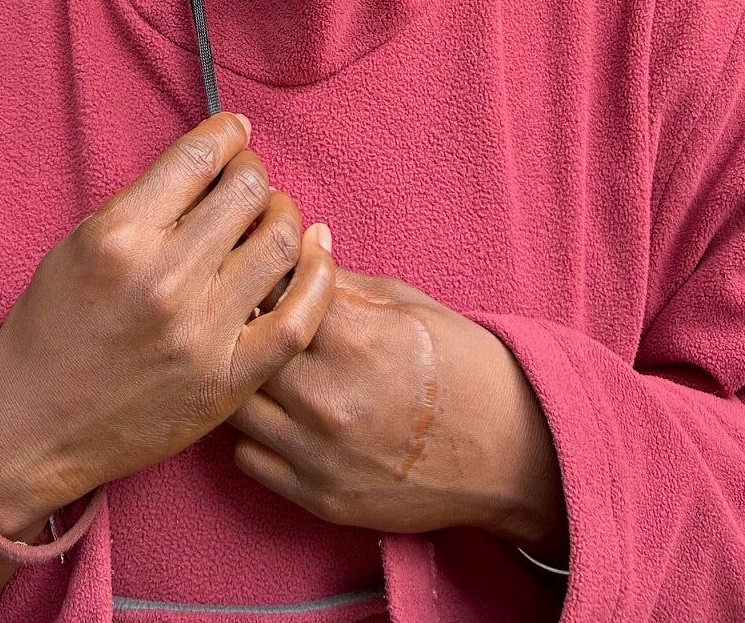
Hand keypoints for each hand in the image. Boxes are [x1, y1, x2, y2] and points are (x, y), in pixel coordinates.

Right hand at [0, 112, 334, 535]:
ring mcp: (201, 333)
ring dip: (283, 217)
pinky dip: (318, 275)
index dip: (228, 133)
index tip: (235, 133)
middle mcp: (164, 278)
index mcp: (120, 235)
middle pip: (248, 189)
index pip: (200, 154)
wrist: (33, 424)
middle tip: (246, 185)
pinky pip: (299, 318)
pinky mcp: (228, 380)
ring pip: (282, 241)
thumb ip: (146, 203)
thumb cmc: (53, 328)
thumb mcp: (81, 244)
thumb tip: (213, 163)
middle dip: (252, 174)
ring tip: (270, 222)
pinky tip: (316, 253)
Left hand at [228, 267, 565, 560]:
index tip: (264, 273)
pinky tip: (279, 416)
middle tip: (252, 316)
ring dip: (244, 380)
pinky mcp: (318, 498)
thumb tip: (303, 245)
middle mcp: (329, 400)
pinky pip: (247, 459)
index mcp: (355, 340)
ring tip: (263, 366)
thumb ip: (344, 282)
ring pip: (235, 406)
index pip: (270, 291)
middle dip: (243, 326)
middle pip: (242, 349)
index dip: (264, 278)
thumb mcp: (409, 305)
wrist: (509, 455)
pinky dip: (255, 435)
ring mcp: (319, 455)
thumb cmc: (463, 365)